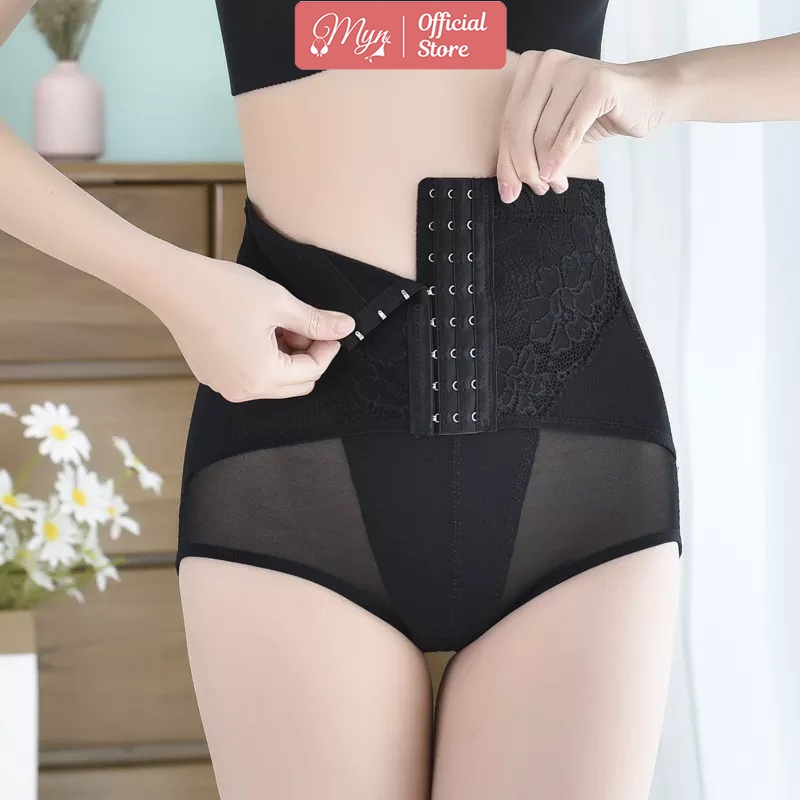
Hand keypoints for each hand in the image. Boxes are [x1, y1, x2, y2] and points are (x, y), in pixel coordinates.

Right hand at [154, 255, 355, 401]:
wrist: (172, 284)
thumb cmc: (223, 290)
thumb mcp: (279, 303)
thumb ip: (316, 322)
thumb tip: (346, 328)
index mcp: (262, 376)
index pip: (312, 372)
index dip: (326, 349)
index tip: (329, 327)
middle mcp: (242, 391)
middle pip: (295, 384)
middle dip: (305, 356)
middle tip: (301, 323)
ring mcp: (224, 386)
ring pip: (273, 381)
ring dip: (284, 357)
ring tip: (275, 323)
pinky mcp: (212, 377)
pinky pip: (249, 376)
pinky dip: (261, 359)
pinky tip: (254, 330)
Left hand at [497, 49, 672, 201]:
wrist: (649, 96)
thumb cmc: (597, 113)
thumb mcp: (555, 128)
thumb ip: (528, 144)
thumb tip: (507, 186)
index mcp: (532, 68)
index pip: (507, 123)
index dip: (506, 162)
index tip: (509, 192)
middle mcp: (548, 63)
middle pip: (520, 129)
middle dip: (523, 168)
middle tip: (536, 190)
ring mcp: (573, 70)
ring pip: (542, 134)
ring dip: (545, 169)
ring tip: (555, 185)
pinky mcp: (597, 84)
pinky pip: (569, 133)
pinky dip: (561, 160)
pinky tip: (558, 178)